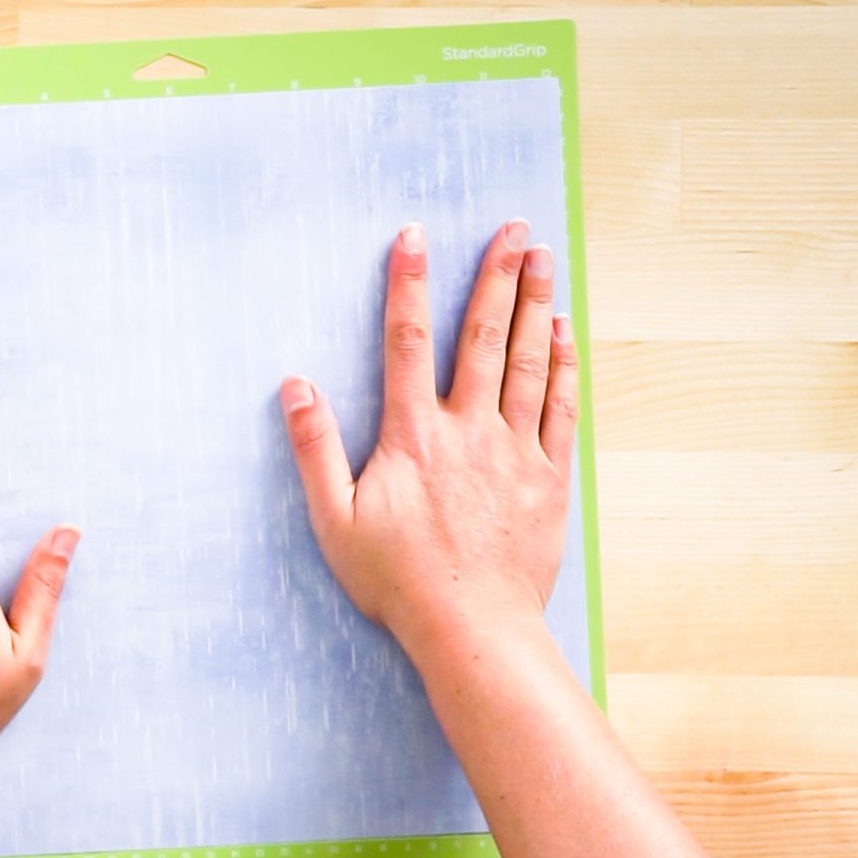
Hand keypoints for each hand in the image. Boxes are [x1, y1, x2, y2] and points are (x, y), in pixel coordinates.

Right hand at [279, 220, 578, 645]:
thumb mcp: (334, 519)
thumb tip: (296, 387)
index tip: (417, 236)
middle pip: (483, 338)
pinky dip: (561, 367)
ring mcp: (514, 452)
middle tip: (514, 229)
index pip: (407, 341)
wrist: (471, 628)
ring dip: (534, 306)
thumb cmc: (397, 580)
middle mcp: (468, 431)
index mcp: (413, 435)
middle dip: (497, 277)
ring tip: (543, 261)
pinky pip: (559, 410)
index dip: (410, 283)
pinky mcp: (547, 479)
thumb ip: (314, 448)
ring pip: (527, 364)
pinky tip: (562, 335)